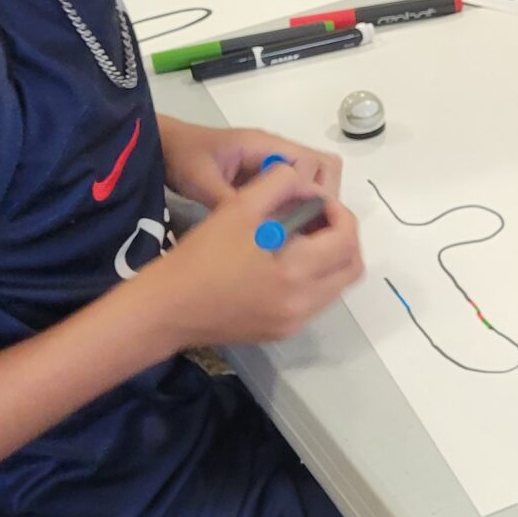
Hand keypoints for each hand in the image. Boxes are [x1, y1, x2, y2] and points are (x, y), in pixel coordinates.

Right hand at [133, 160, 362, 351]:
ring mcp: (293, 323)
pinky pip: (316, 301)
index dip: (339, 214)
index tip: (316, 202)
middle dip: (343, 237)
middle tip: (317, 219)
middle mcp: (303, 305)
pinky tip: (284, 262)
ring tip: (301, 237)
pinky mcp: (281, 332)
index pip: (346, 241)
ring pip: (336, 286)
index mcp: (295, 274)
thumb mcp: (239, 207)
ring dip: (330, 258)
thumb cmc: (201, 256)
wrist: (166, 309)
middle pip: (351, 268)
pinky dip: (313, 278)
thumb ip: (280, 184)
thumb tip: (308, 185)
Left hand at [159, 115, 342, 210]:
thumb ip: (227, 200)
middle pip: (324, 167)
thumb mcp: (201, 180)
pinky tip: (279, 227)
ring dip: (310, 202)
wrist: (164, 146)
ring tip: (293, 229)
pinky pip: (294, 187)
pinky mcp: (265, 174)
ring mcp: (272, 162)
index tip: (298, 218)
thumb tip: (252, 227)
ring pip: (313, 178)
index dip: (311, 191)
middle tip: (303, 227)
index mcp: (264, 145)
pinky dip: (296, 205)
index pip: (311, 163)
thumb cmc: (183, 156)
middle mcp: (276, 150)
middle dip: (321, 197)